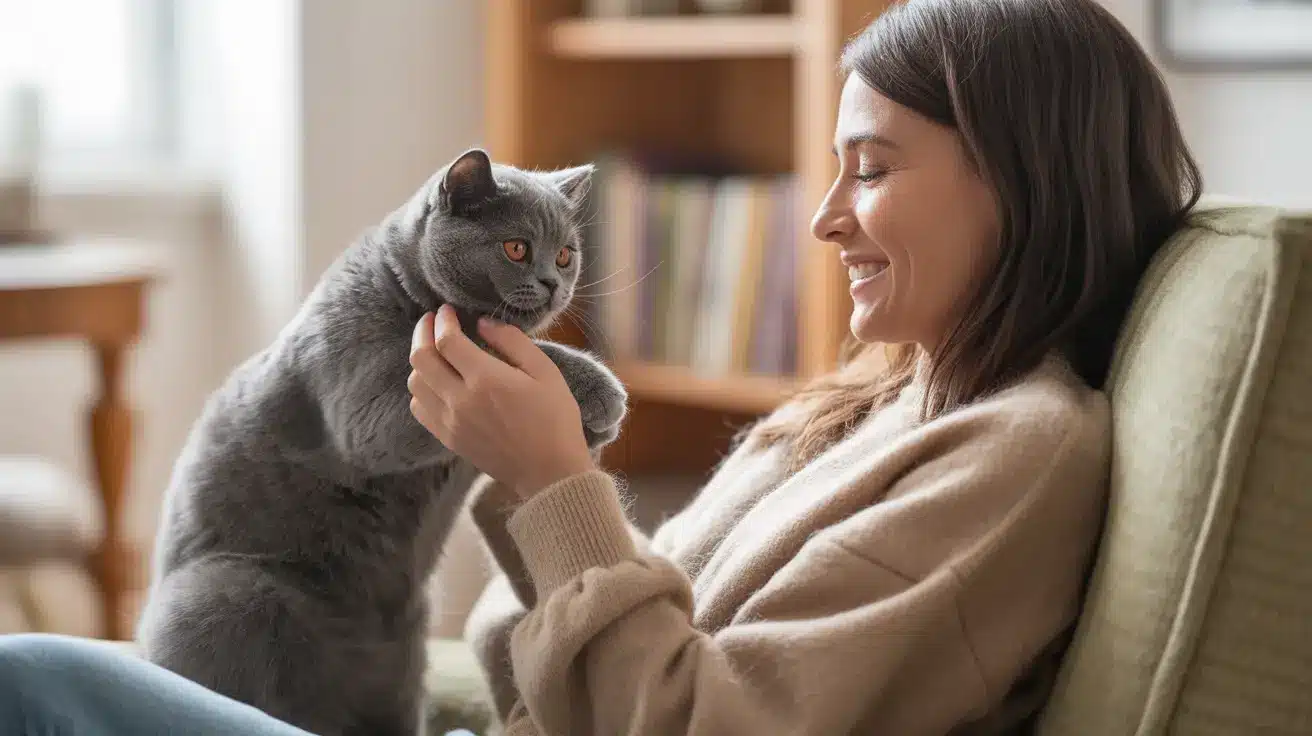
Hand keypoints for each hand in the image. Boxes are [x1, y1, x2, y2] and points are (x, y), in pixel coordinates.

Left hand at [408, 305, 595, 498]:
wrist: (549, 471)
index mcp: (486, 379)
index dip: (442, 320)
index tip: (447, 310)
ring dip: (420, 361)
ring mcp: (451, 422)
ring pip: (415, 383)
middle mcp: (460, 399)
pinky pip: (419, 408)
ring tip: (434, 350)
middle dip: (423, 333)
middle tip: (432, 322)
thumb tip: (482, 323)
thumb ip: (512, 341)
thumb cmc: (555, 419)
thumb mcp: (545, 372)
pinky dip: (421, 389)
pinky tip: (436, 382)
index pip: (446, 340)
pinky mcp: (449, 439)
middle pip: (421, 358)